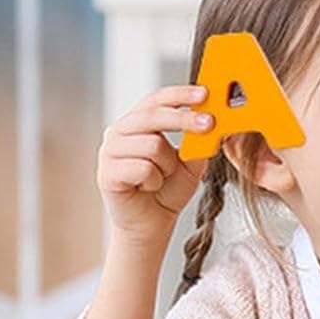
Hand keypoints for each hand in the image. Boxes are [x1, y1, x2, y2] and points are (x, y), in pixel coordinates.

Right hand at [97, 84, 211, 245]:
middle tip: (208, 124)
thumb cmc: (167, 191)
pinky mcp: (107, 173)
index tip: (204, 94)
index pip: (156, 99)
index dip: (180, 94)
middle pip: (152, 116)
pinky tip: (147, 187)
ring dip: (167, 166)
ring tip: (162, 177)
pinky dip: (154, 180)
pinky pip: (142, 168)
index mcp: (137, 124)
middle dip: (184, 119)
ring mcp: (109, 152)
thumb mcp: (191, 164)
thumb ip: (198, 143)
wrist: (152, 224)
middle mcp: (119, 132)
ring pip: (152, 145)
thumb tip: (213, 124)